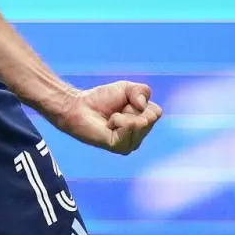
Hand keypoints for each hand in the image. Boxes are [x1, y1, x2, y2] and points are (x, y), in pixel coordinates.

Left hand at [46, 81, 161, 155]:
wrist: (79, 106)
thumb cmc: (101, 99)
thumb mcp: (126, 88)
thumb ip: (142, 90)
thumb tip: (142, 105)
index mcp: (144, 125)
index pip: (156, 112)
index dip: (139, 102)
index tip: (124, 104)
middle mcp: (139, 137)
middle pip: (150, 118)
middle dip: (131, 108)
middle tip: (116, 112)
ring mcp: (131, 144)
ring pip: (141, 123)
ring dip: (123, 114)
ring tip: (111, 119)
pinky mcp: (120, 147)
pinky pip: (128, 126)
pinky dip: (117, 120)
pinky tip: (107, 125)